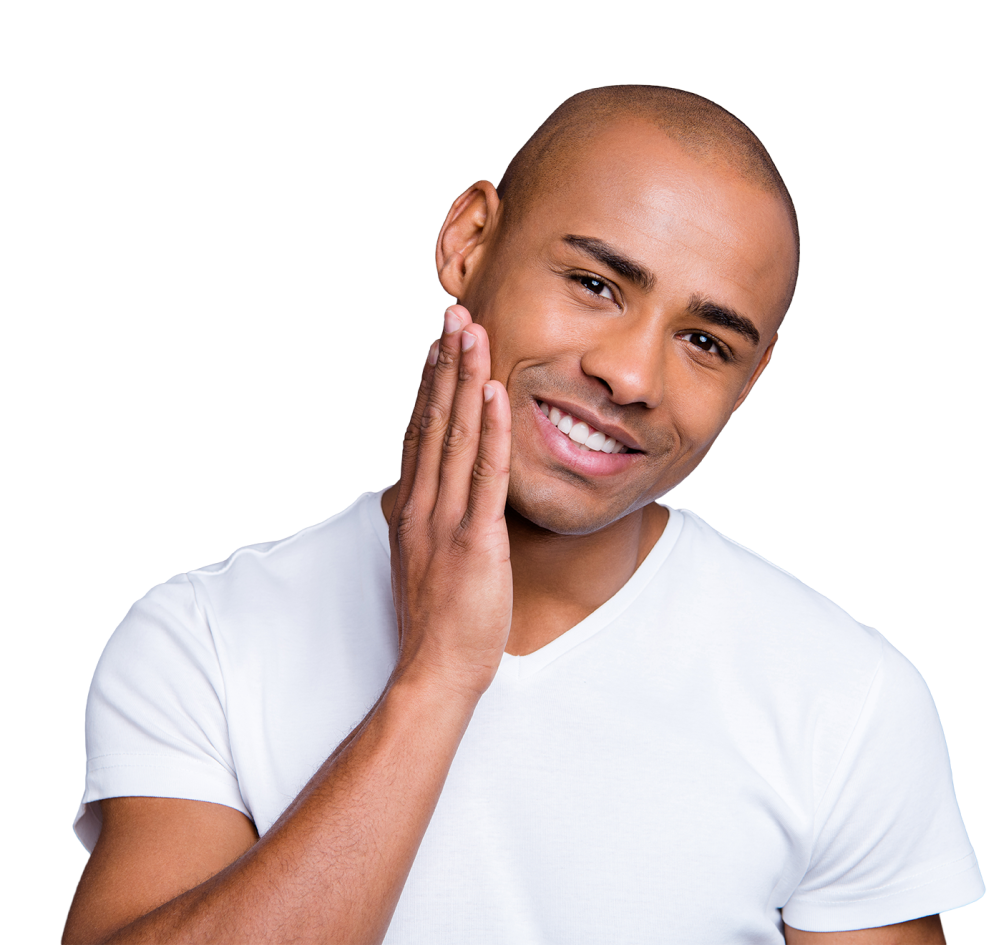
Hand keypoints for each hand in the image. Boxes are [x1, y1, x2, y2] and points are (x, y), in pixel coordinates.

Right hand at [388, 304, 512, 698]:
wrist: (433, 669)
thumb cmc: (433, 620)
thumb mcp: (417, 559)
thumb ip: (416, 518)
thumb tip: (414, 491)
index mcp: (409, 508)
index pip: (418, 433)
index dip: (428, 385)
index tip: (437, 345)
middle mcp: (420, 505)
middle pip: (433, 421)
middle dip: (444, 363)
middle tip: (454, 314)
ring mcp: (444, 520)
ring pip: (455, 436)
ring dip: (464, 380)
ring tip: (471, 333)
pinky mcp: (474, 540)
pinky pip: (484, 475)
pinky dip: (490, 430)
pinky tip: (495, 393)